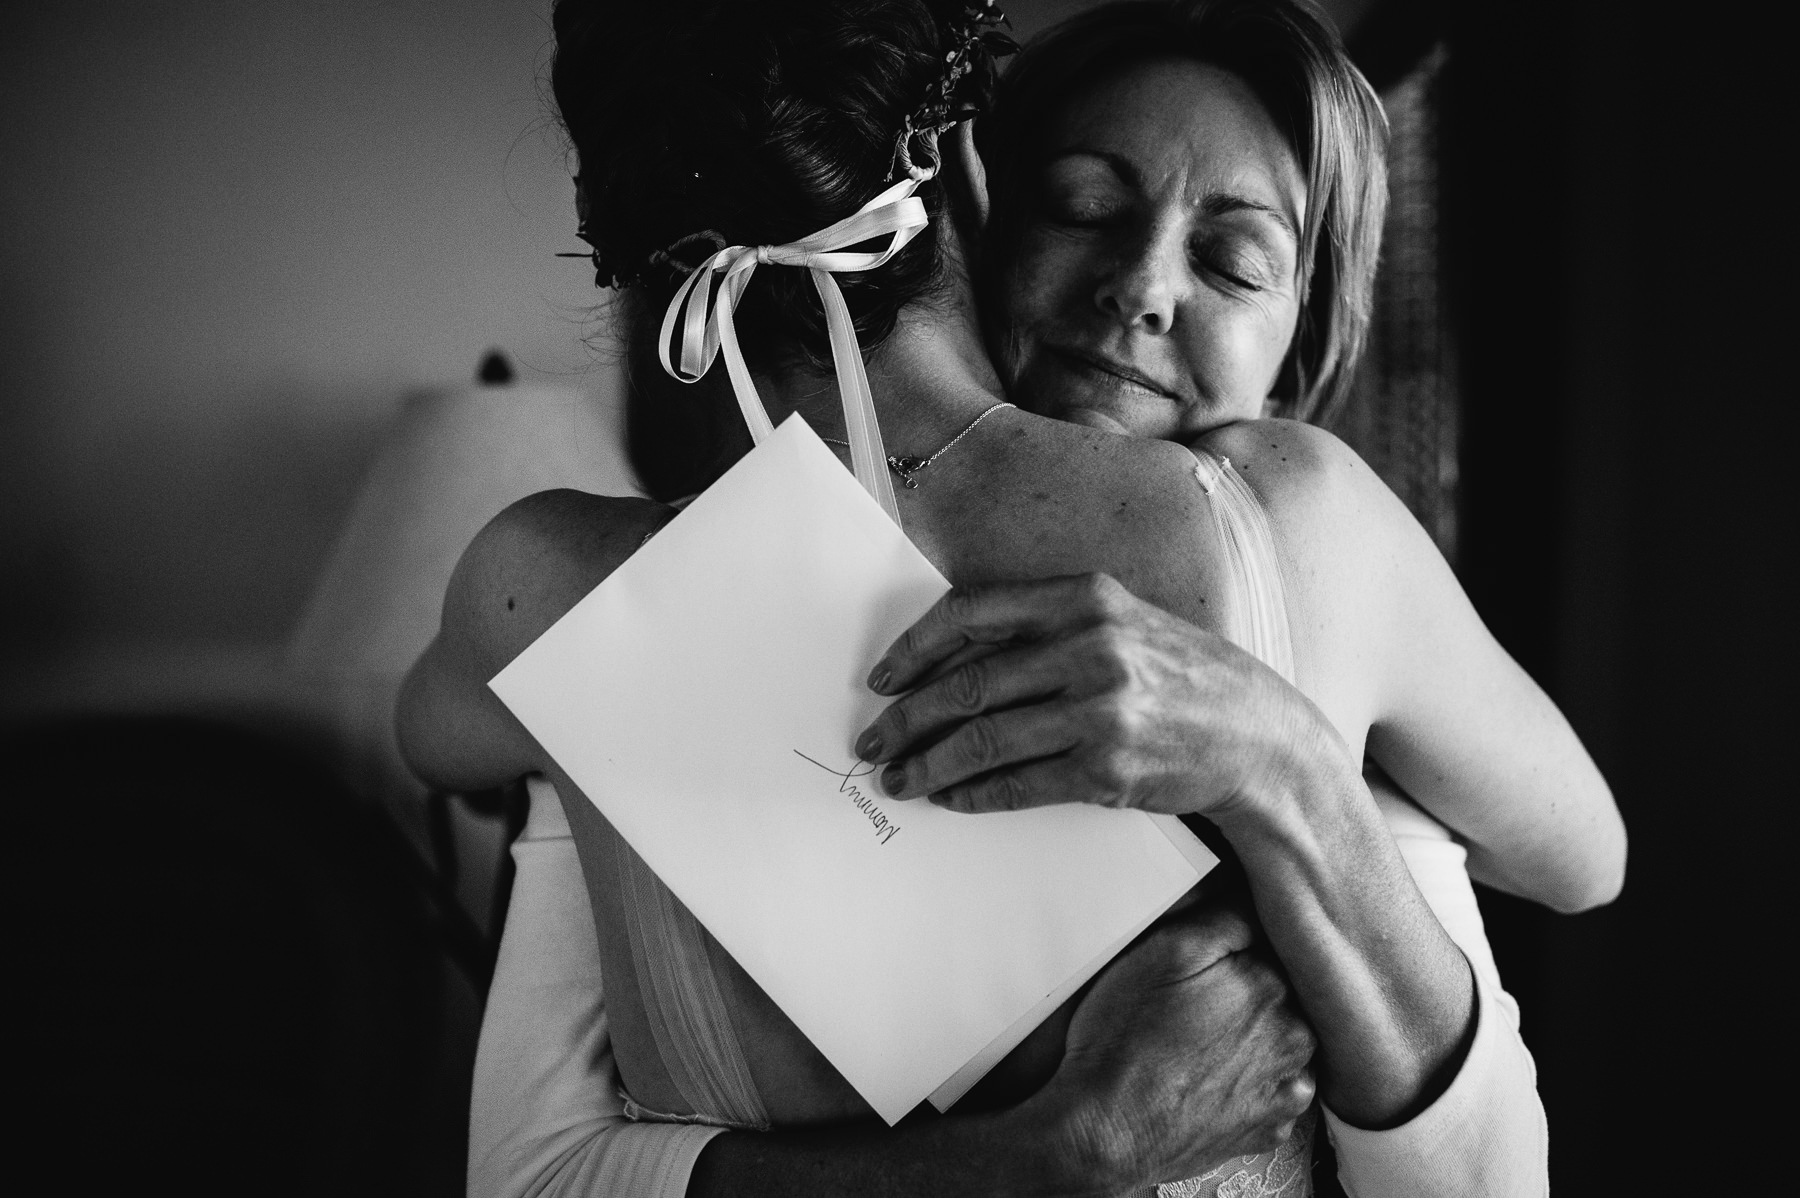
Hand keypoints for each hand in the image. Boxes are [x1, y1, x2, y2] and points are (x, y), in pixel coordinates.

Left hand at [855, 574, 1331, 817]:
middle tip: (872, 742)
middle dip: (907, 718)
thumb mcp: (1122, 624)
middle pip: (967, 683)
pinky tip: (950, 799)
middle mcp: (1091, 646)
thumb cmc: (1182, 678)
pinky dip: (974, 795)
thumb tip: (954, 661)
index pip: (971, 613)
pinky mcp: (1108, 766)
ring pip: (983, 738)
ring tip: (899, 781)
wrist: (1260, 737)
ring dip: (928, 765)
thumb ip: (1048, 628)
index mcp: (1086, 597)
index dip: (915, 647)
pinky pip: (1018, 783)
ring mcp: (1101, 708)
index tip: (881, 677)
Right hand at [1024, 897, 1316, 1190]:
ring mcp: (1285, 1089)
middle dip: (1246, 990)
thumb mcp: (1163, 950)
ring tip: (1199, 1043)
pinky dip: (1252, 1080)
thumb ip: (1224, 916)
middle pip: (1281, 992)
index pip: (1271, 943)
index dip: (1236, 945)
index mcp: (1272, 985)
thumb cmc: (1124, 1039)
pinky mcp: (1269, 1127)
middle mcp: (1294, 1037)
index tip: (1205, 959)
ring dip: (1255, 1035)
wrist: (1106, 1130)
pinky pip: (1274, 1089)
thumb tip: (1257, 900)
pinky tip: (1211, 1076)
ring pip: (1282, 1041)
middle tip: (1193, 1003)